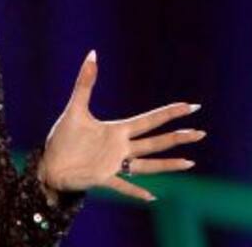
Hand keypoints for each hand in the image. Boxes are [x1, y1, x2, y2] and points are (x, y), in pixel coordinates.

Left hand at [38, 50, 204, 201]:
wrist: (49, 164)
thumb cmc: (63, 138)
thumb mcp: (75, 108)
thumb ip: (85, 83)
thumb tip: (92, 54)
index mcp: (117, 130)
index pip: (149, 120)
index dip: (169, 113)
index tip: (190, 106)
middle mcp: (121, 147)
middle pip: (155, 142)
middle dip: (178, 137)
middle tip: (201, 133)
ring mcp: (114, 164)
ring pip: (147, 165)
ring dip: (168, 164)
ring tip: (191, 163)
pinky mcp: (103, 179)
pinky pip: (123, 186)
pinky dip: (136, 191)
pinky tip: (152, 197)